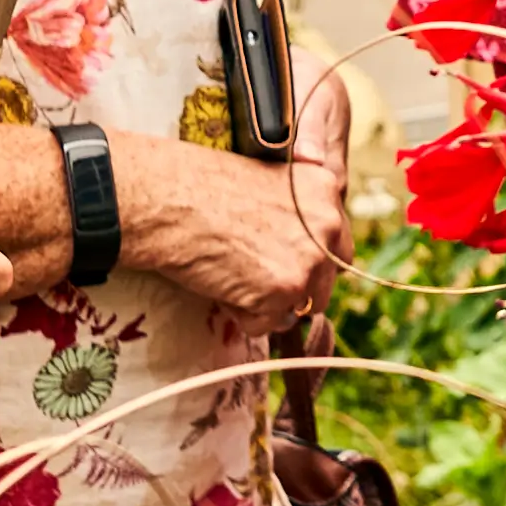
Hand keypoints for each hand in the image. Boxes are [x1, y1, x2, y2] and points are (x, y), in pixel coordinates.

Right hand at [114, 133, 342, 332]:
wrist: (168, 200)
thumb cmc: (201, 185)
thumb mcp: (265, 181)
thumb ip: (295, 211)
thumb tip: (302, 248)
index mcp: (324, 191)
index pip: (337, 245)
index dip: (309, 260)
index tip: (282, 261)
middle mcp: (328, 227)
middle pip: (324, 282)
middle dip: (292, 288)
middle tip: (253, 275)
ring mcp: (308, 262)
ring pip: (299, 307)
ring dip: (267, 303)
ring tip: (231, 276)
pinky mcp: (282, 293)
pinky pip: (265, 324)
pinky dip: (241, 315)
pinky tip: (221, 285)